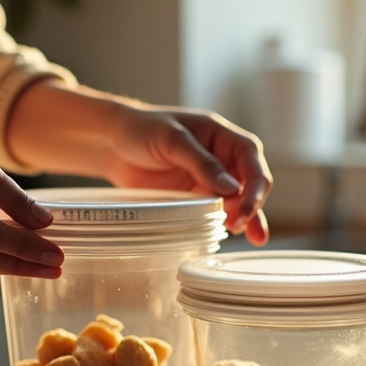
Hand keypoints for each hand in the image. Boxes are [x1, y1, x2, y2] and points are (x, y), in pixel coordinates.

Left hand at [8, 82, 273, 244]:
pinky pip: (214, 212)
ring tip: (254, 237)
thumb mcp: (171, 139)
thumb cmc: (141, 129)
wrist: (111, 143)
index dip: (253, 183)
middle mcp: (221, 158)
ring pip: (236, 200)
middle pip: (250, 182)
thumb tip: (231, 188)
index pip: (250, 158)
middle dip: (251, 203)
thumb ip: (202, 162)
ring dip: (246, 218)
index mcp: (222, 136)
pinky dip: (224, 223)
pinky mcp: (194, 198)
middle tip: (242, 225)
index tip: (243, 206)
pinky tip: (232, 235)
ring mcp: (208, 180)